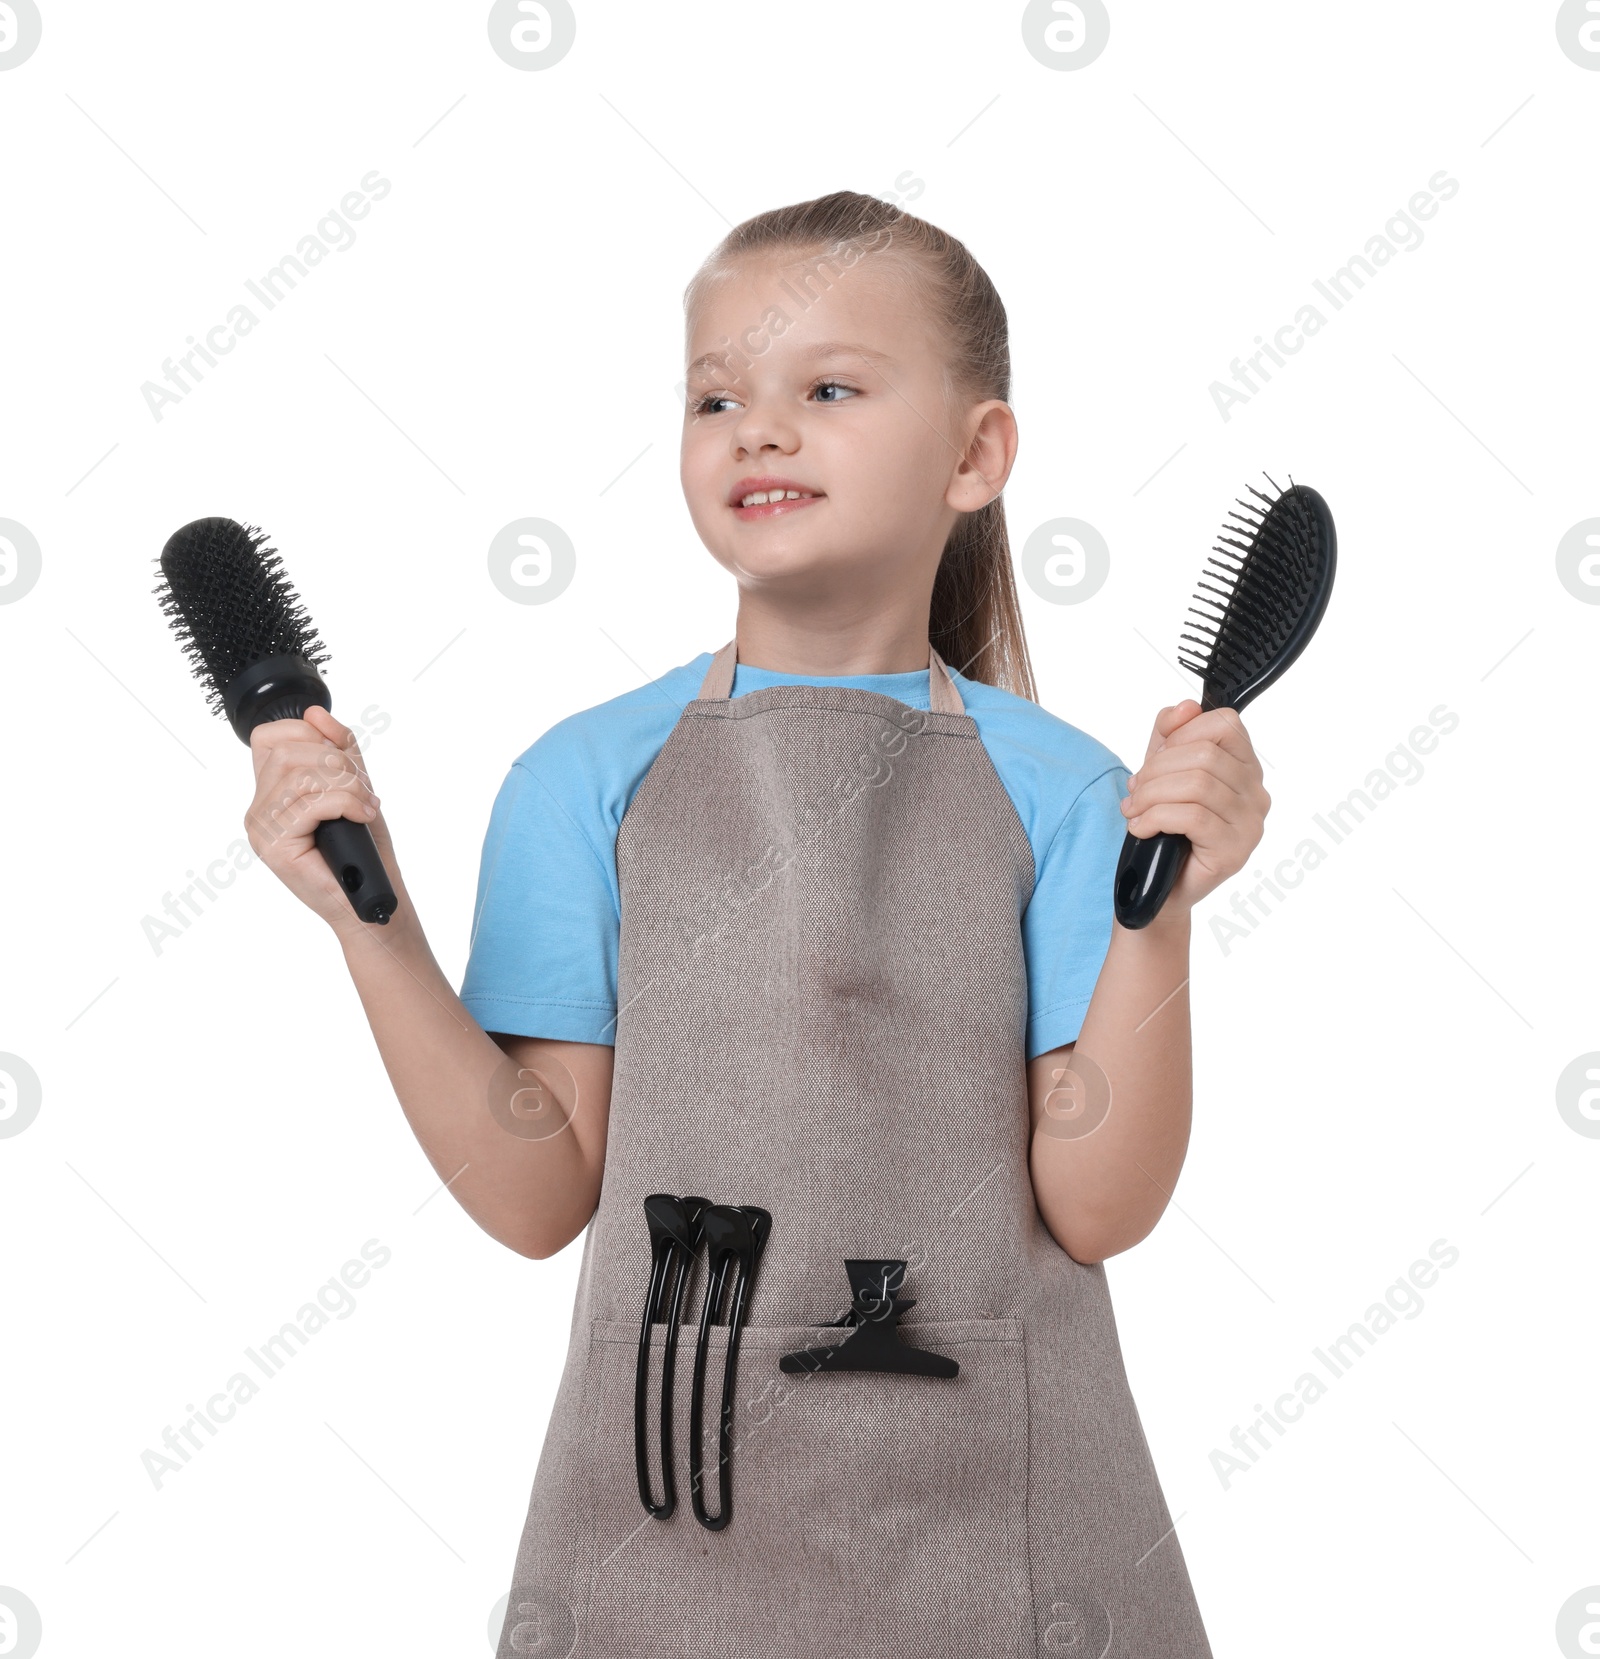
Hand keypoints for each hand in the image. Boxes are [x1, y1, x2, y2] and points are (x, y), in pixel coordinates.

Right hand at [245, 705, 395, 932]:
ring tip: (364, 806)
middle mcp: (259, 809)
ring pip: (299, 775)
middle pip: (287, 751)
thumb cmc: (364, 850)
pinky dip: (346, 803)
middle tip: (362, 790)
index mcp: (271, 793)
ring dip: (345, 784)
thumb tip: (315, 711)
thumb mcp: (354, 786)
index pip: (269, 737)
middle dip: (336, 762)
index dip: (308, 734)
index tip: (342, 758)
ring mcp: (262, 829)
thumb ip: (337, 749)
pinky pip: (311, 803)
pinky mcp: (274, 846)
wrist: (372, 898)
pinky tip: (361, 816)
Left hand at [1119, 700, 1268, 911]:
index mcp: (1244, 769)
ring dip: (1151, 796)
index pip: (1225, 724)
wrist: (1155, 886)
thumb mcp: (1160, 771)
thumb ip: (1170, 734)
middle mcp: (1256, 795)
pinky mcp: (1234, 852)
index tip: (1154, 760)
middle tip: (1135, 793)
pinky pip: (1192, 817)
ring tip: (1135, 812)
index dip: (1181, 735)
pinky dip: (1155, 817)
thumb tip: (1186, 706)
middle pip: (1205, 755)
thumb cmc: (1162, 829)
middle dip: (1156, 770)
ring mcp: (1250, 825)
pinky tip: (1141, 828)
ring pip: (1197, 784)